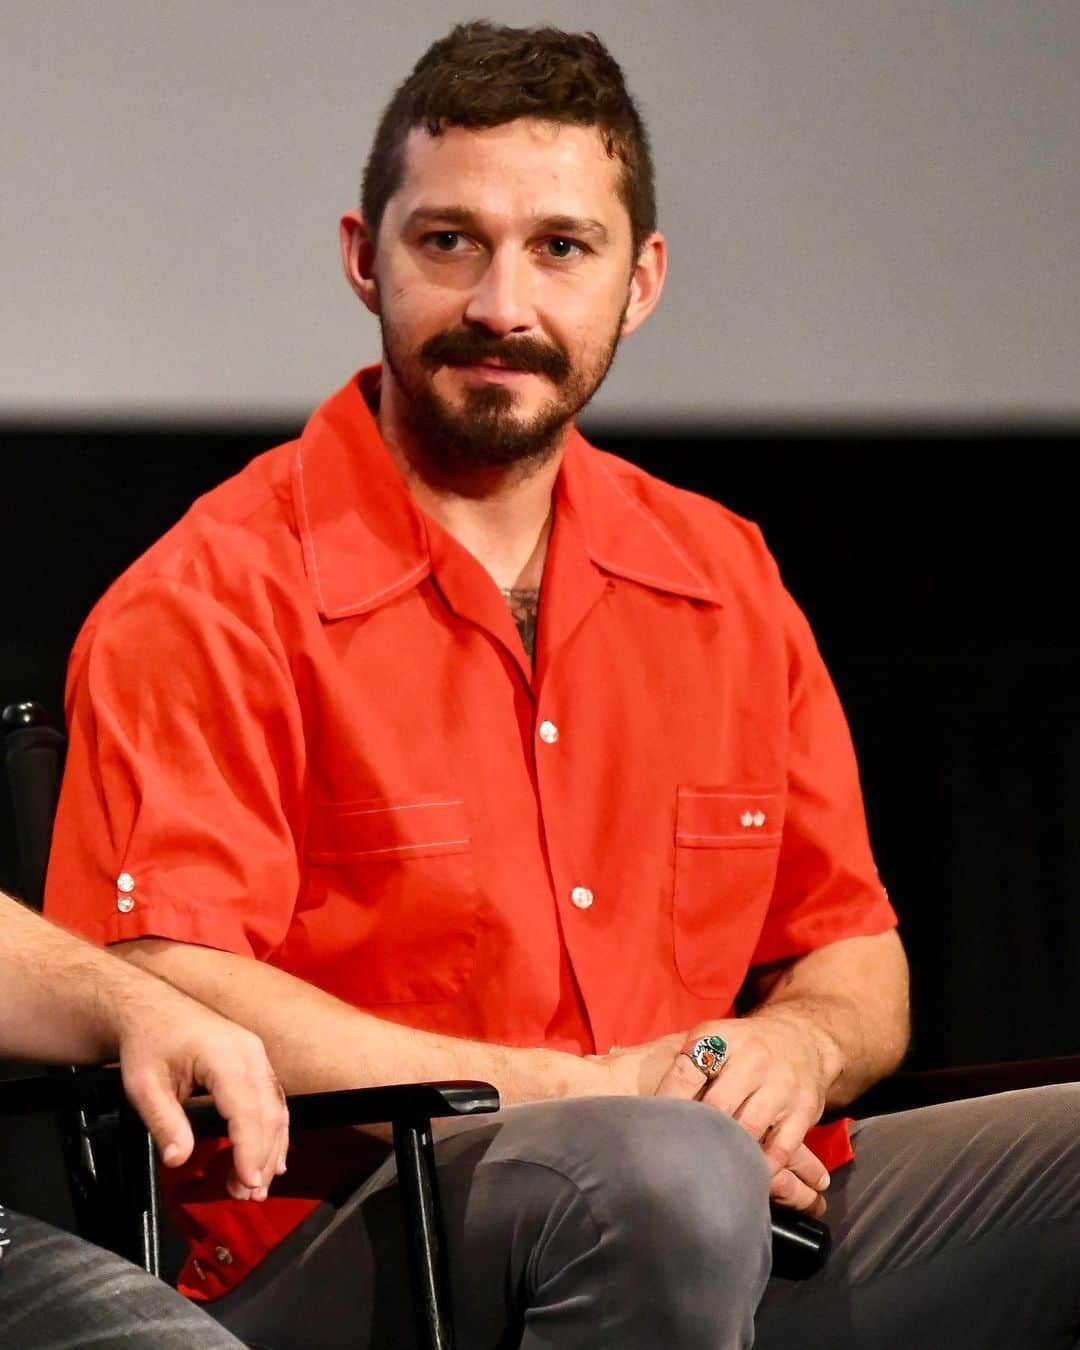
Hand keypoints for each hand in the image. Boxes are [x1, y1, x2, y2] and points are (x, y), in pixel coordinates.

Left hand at [114, 976, 288, 1200]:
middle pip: (268, 1112)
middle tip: (247, 1195)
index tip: (246, 1182)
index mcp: (224, 1056)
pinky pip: (273, 1098)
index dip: (249, 1150)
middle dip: (261, 1157)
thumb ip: (165, 1122)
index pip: (246, 1110)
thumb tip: (177, 1159)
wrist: (150, 1007)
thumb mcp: (144, 1085)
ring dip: (271, 1148)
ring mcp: (256, 1054)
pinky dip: (274, 1130)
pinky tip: (272, 1157)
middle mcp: (249, 1053)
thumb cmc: (147, 1042)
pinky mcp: (255, 1060)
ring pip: (276, 1107)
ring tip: (256, 1186)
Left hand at [655, 1013, 837, 1214]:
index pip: (686, 1070)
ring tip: (706, 1175)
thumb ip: (677, 1061)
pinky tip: (746, 1178)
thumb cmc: (742, 1046)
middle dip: (696, 1134)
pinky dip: (762, 1167)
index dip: (667, 1101)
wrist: (802, 1037)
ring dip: (727, 1153)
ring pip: (748, 1127)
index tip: (652, 1128)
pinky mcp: (803, 1108)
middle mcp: (752, 1057)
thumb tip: (620, 1068)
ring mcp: (780, 1083)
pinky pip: (781, 1147)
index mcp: (719, 1037)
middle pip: (717, 1105)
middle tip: (676, 1161)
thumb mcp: (710, 1038)